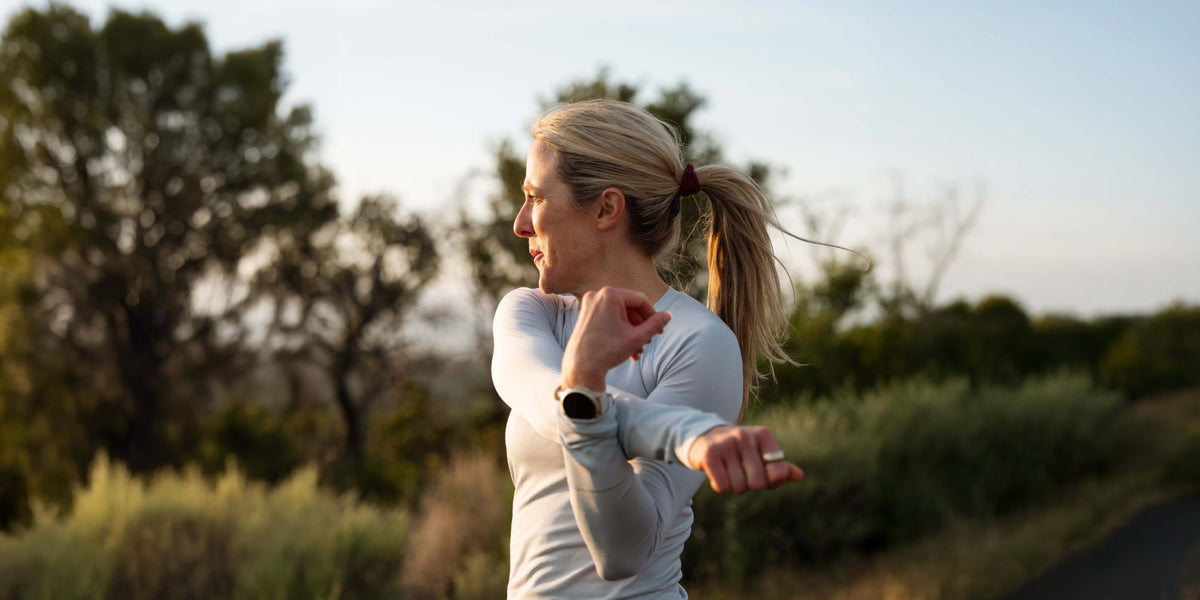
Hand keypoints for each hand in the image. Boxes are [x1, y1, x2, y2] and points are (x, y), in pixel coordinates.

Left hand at [562, 287, 671, 389]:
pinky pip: (608, 319)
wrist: (580, 368)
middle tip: (649, 342)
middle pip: (629, 308)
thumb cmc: (607, 351)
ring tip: (639, 350)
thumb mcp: (637, 337)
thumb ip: (655, 324)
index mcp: (610, 295)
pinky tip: (627, 349)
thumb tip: (668, 315)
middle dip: (641, 327)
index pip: (640, 300)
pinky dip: (619, 331)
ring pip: (619, 315)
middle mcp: (597, 295)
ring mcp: (589, 305)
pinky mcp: (585, 315)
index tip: (660, 331)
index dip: (653, 316)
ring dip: (631, 332)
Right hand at [687, 425, 803, 493]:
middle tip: (741, 473)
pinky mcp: (710, 454)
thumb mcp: (760, 453)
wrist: (703, 437)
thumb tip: (799, 476)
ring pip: (739, 487)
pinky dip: (720, 485)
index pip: (779, 472)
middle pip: (758, 484)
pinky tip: (716, 472)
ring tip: (727, 470)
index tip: (761, 474)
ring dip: (733, 485)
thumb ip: (779, 466)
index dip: (771, 481)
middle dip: (749, 485)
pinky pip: (722, 486)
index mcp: (764, 435)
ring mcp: (726, 443)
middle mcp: (745, 436)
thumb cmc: (738, 449)